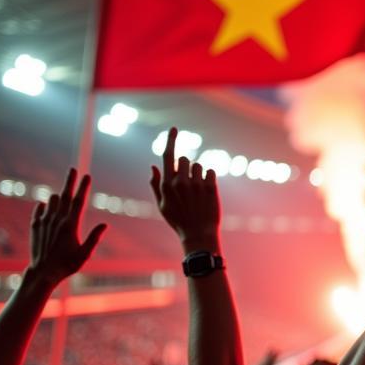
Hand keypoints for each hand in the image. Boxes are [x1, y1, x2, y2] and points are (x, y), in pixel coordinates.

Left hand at [27, 168, 107, 286]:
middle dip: (69, 181)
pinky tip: (46, 205)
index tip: (87, 175)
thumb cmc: (67, 265)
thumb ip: (94, 238)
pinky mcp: (35, 226)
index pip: (79, 202)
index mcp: (70, 225)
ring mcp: (44, 221)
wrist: (43, 272)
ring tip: (62, 196)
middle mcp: (56, 220)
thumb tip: (105, 225)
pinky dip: (44, 205)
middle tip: (73, 169)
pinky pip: (39, 209)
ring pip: (51, 201)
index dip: (83, 187)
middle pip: (64, 196)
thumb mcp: (85, 254)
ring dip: (58, 196)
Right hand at [149, 127, 220, 249]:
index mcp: (167, 184)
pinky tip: (207, 191)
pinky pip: (211, 171)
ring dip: (198, 174)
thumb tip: (153, 165)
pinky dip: (209, 178)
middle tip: (188, 185)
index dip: (171, 140)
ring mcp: (197, 184)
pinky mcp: (211, 188)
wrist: (199, 235)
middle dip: (186, 168)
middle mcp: (181, 182)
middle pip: (185, 160)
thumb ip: (156, 184)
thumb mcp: (162, 205)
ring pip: (199, 166)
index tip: (174, 129)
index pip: (168, 155)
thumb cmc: (179, 221)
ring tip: (198, 191)